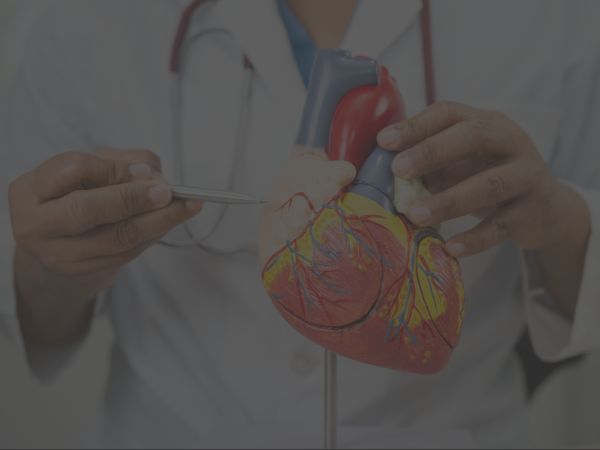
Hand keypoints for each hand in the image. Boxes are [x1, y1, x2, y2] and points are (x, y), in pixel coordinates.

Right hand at [9, 149, 202, 298]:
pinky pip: (127, 253)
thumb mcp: (87, 171)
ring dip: (157, 221)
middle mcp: (36, 224)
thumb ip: (118, 163)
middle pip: (87, 209)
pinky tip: (169, 222)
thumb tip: (150, 174)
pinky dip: (152, 235)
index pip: (72, 169)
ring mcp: (58, 255)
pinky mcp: (83, 274)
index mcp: (30, 190)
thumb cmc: (74, 197)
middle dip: (132, 199)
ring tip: (185, 207)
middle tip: (167, 193)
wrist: (57, 245)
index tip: (148, 171)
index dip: (114, 168)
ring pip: (115, 238)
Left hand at [377, 101, 589, 257]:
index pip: (450, 113)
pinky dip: (474, 238)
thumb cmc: (486, 178)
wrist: (543, 209)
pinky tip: (450, 247)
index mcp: (487, 123)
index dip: (416, 125)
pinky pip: (501, 226)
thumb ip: (428, 162)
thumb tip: (380, 169)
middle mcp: (511, 141)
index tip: (384, 141)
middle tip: (398, 169)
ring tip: (415, 215)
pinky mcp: (533, 211)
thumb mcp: (459, 163)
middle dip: (432, 151)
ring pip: (489, 184)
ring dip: (449, 200)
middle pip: (473, 136)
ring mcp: (526, 175)